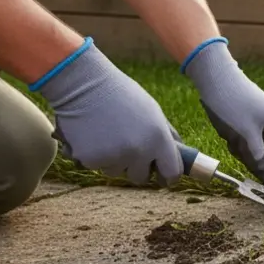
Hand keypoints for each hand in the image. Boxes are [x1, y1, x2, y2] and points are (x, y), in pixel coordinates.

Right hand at [32, 37, 184, 185]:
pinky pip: (96, 166)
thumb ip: (167, 134)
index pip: (172, 172)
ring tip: (107, 135)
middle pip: (141, 178)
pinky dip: (94, 156)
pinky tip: (92, 136)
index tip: (163, 176)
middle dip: (136, 168)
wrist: (84, 86)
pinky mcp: (90, 160)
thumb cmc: (121, 95)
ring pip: (116, 172)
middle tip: (127, 148)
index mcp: (158, 138)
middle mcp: (138, 151)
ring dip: (113, 161)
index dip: (168, 176)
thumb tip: (179, 152)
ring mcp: (114, 157)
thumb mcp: (153, 111)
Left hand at [181, 38, 263, 188]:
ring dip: (248, 154)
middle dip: (258, 164)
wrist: (216, 77)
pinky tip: (231, 135)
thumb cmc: (231, 105)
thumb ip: (261, 160)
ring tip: (233, 138)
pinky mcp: (259, 122)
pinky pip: (256, 144)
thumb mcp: (244, 137)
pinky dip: (243, 146)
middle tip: (239, 151)